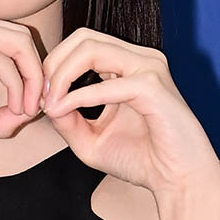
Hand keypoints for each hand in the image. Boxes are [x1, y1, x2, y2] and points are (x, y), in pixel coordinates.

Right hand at [0, 7, 43, 147]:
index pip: (10, 38)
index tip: (31, 104)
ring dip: (30, 79)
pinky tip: (14, 109)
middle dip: (36, 71)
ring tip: (26, 109)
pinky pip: (2, 60)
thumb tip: (25, 118)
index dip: (29, 69)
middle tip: (35, 106)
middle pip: (20, 35)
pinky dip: (15, 85)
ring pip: (18, 42)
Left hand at [39, 27, 219, 195]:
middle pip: (83, 37)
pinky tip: (65, 110)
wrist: (179, 183)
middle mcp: (140, 59)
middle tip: (41, 96)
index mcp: (128, 66)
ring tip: (52, 103)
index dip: (54, 65)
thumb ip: (66, 118)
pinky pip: (108, 83)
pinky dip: (81, 96)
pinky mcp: (154, 87)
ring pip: (91, 49)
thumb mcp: (90, 140)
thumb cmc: (141, 161)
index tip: (40, 98)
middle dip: (54, 64)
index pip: (82, 43)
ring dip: (62, 75)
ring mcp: (150, 68)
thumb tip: (44, 101)